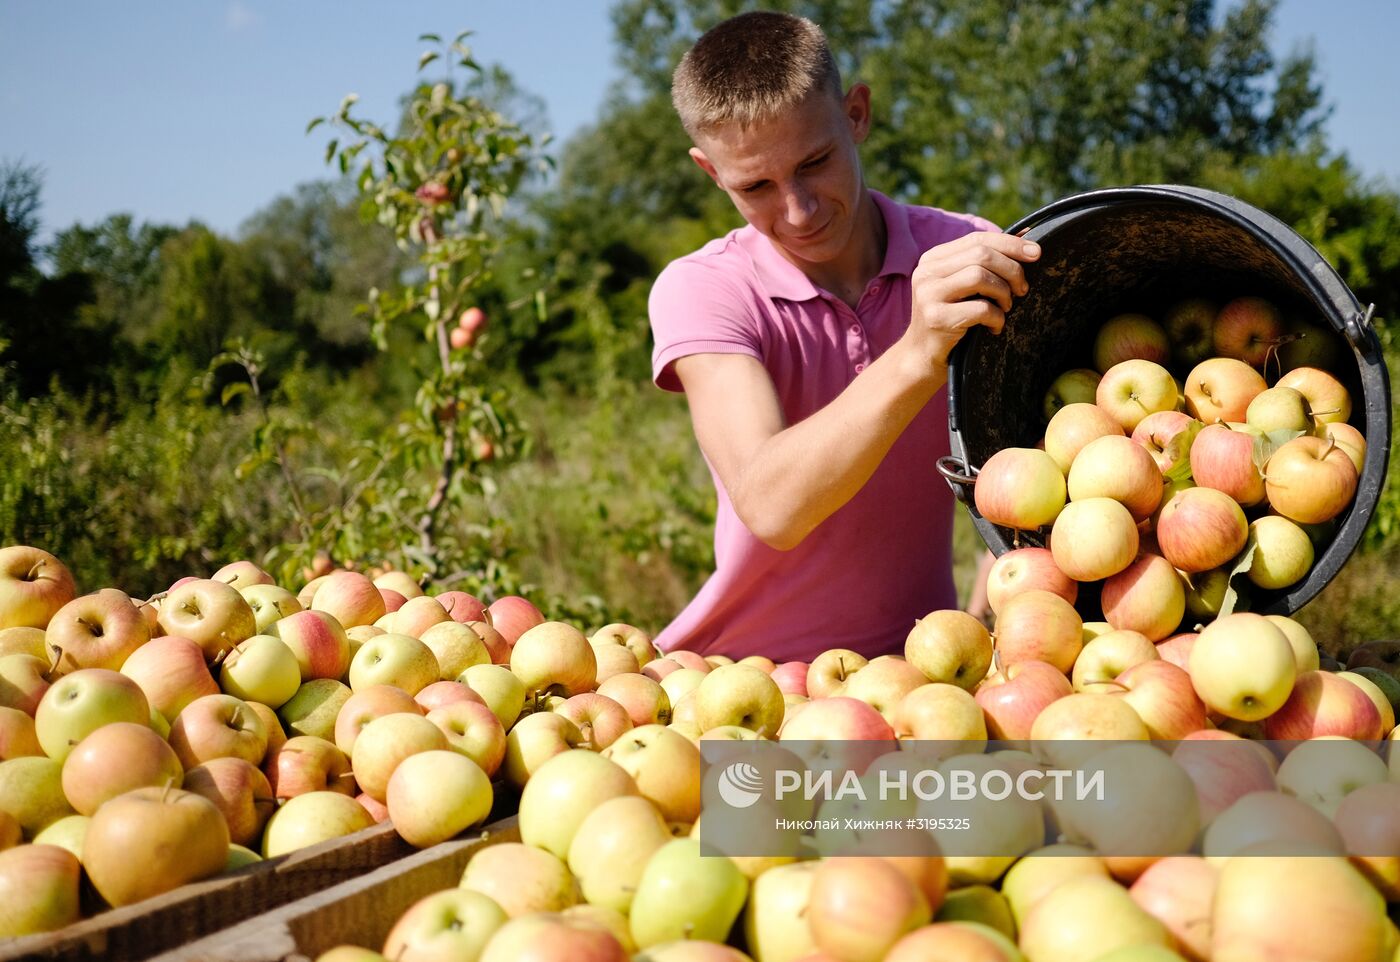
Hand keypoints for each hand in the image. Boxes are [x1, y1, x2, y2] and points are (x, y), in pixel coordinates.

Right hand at [906, 231, 1040, 368]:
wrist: (923, 355)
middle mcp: (927, 272)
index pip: (977, 239)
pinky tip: (995, 326)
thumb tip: (1026, 236)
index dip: (1010, 243)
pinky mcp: (936, 318)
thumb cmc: (952, 317)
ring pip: (980, 277)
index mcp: (934, 259)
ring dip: (1004, 293)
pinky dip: (997, 317)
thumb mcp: (963, 286)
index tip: (1036, 253)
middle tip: (1022, 289)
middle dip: (1011, 270)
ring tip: (1006, 307)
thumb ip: (984, 263)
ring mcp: (928, 294)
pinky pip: (980, 309)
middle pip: (981, 255)